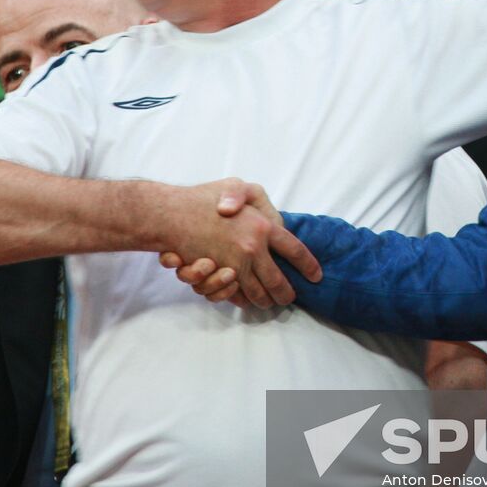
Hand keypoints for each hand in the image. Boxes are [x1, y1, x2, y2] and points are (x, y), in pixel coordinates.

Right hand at [158, 180, 320, 305]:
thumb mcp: (235, 185)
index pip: (295, 251)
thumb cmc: (202, 197)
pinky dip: (242, 299)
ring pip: (258, 293)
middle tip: (289, 297)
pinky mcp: (217, 276)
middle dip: (286, 294)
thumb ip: (256, 199)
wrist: (169, 214)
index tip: (316, 276)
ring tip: (270, 302)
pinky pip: (235, 295)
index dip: (308, 266)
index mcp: (263, 226)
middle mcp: (252, 248)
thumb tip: (272, 222)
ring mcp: (234, 265)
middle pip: (279, 281)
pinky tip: (246, 298)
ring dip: (265, 301)